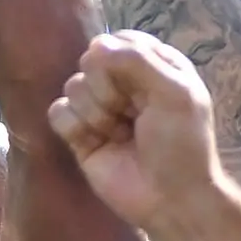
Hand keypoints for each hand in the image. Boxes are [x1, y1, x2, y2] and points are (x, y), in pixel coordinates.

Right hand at [48, 31, 235, 238]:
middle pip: (91, 61)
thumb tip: (95, 46)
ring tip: (120, 135)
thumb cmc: (182, 145)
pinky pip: (58, 111)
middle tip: (132, 115)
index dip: (120, 60)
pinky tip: (95, 143)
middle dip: (108, 89)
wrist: (171, 200)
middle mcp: (124, 83)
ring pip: (74, 86)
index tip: (140, 86)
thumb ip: (138, 60)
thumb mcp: (175, 93)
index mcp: (153, 66)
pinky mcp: (80, 135)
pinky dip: (74, 126)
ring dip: (96, 114)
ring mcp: (100, 109)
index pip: (119, 41)